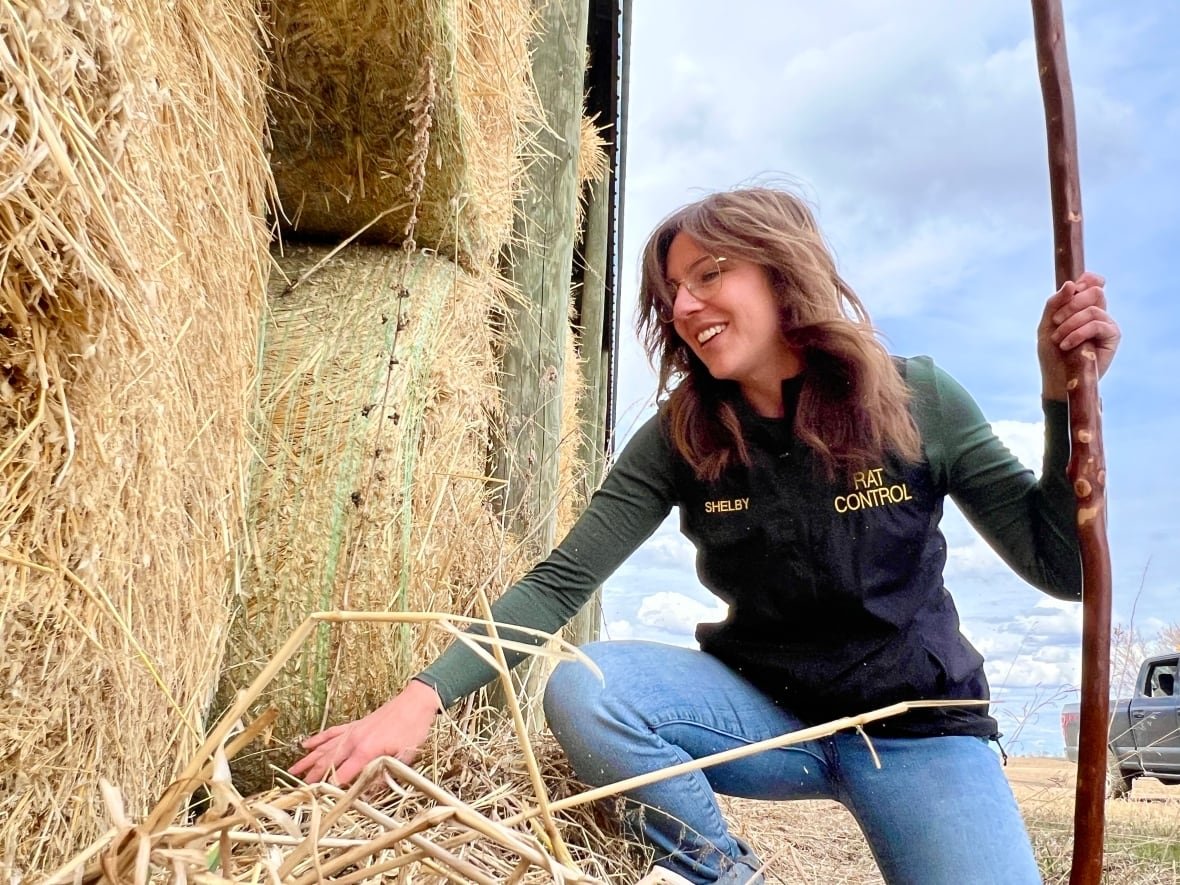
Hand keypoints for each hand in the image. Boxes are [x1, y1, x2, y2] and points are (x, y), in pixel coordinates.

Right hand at [288, 679, 440, 785]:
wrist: (416, 701)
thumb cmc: (413, 728)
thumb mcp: (404, 757)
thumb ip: (385, 776)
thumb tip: (369, 793)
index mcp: (367, 750)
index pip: (343, 774)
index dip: (331, 788)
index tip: (318, 800)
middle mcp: (355, 740)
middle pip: (328, 762)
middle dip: (312, 777)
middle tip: (298, 790)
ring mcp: (353, 731)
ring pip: (325, 747)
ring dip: (308, 760)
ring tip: (292, 771)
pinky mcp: (355, 725)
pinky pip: (332, 732)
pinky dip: (318, 739)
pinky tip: (306, 744)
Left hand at [1037, 271, 1119, 398]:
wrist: (1057, 379)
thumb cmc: (1051, 353)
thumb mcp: (1047, 325)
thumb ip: (1055, 303)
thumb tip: (1071, 284)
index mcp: (1082, 307)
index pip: (1093, 282)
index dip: (1086, 280)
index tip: (1072, 289)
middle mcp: (1097, 313)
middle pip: (1095, 291)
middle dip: (1071, 304)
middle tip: (1056, 321)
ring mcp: (1106, 324)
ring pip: (1093, 309)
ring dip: (1070, 324)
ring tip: (1058, 340)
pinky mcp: (1112, 337)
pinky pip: (1098, 324)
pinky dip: (1079, 333)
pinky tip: (1066, 345)